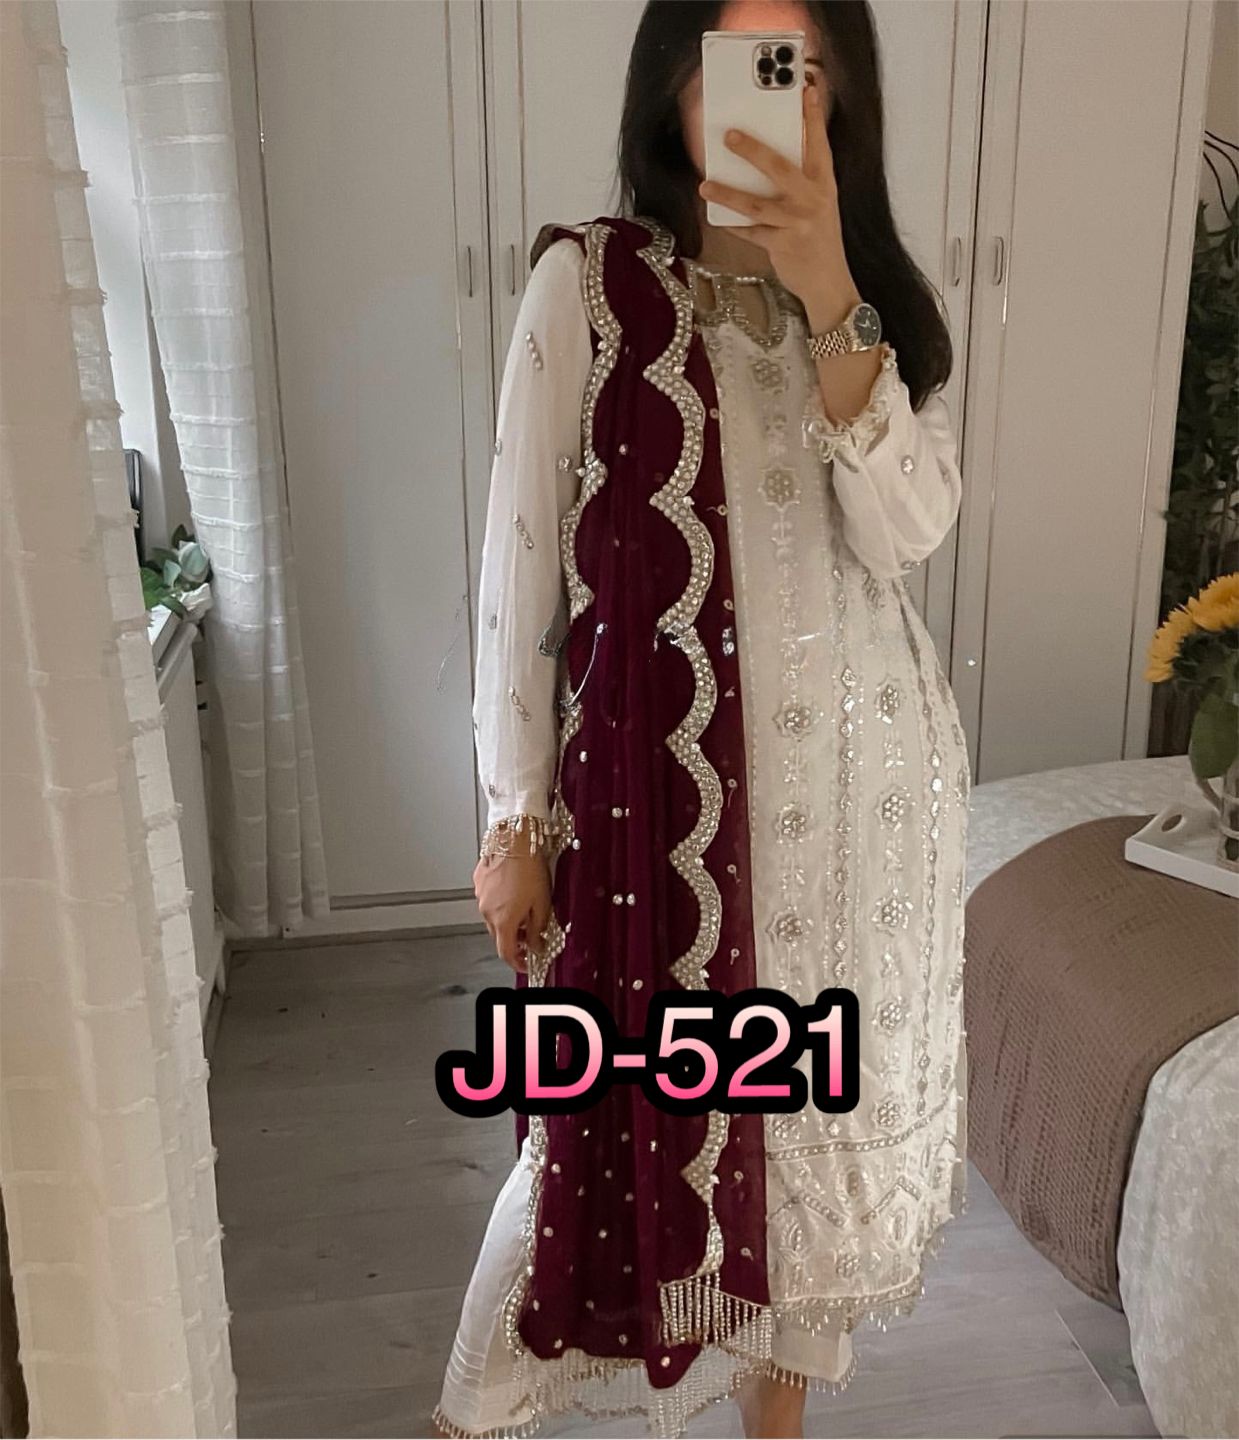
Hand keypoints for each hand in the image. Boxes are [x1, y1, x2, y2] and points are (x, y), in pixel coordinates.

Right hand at [473, 851, 552, 974]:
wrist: (514, 839)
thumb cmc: (530, 867)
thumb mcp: (542, 903)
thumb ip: (537, 929)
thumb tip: (536, 945)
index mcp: (504, 921)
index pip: (506, 953)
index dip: (517, 963)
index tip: (526, 964)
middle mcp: (487, 912)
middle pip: (499, 936)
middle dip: (514, 940)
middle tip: (529, 936)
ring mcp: (481, 897)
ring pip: (493, 918)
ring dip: (507, 920)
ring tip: (524, 908)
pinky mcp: (479, 882)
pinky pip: (488, 900)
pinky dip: (500, 903)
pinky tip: (513, 891)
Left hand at [697, 74, 858, 323]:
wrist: (829, 282)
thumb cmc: (818, 237)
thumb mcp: (819, 203)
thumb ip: (802, 178)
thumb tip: (766, 154)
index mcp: (824, 183)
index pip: (819, 143)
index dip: (812, 116)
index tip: (804, 89)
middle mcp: (813, 200)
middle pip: (780, 168)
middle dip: (753, 149)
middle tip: (729, 135)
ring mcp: (797, 223)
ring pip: (757, 204)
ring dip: (728, 193)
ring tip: (705, 185)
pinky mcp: (783, 246)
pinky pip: (751, 232)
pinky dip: (733, 224)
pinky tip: (716, 217)